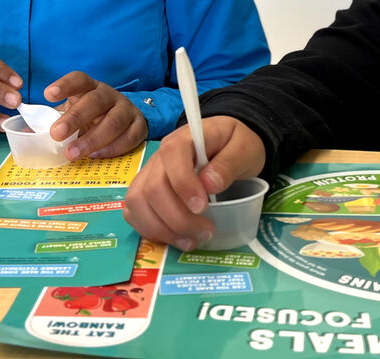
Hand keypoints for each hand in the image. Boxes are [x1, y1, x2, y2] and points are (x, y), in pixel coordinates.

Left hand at [45, 71, 147, 159]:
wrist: (126, 120)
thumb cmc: (91, 117)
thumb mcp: (73, 112)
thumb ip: (52, 120)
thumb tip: (23, 133)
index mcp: (90, 88)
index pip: (79, 79)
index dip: (65, 85)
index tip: (48, 94)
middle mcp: (110, 95)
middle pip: (95, 101)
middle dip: (75, 118)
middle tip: (56, 134)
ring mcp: (127, 110)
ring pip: (113, 121)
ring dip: (92, 139)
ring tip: (72, 154)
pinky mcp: (139, 126)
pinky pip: (130, 137)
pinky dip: (112, 148)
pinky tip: (95, 156)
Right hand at [123, 117, 265, 250]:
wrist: (227, 147)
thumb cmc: (235, 146)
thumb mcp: (244, 148)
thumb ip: (229, 163)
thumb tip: (209, 184)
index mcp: (184, 138)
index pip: (172, 156)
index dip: (183, 184)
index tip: (202, 208)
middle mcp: (160, 156)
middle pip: (153, 188)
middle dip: (177, 218)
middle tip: (206, 232)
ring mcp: (149, 174)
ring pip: (138, 203)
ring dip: (162, 229)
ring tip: (190, 241)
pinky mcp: (145, 192)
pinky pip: (134, 212)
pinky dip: (150, 230)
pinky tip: (174, 238)